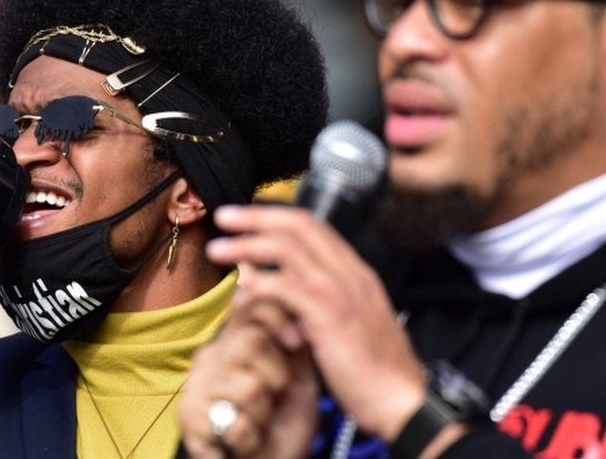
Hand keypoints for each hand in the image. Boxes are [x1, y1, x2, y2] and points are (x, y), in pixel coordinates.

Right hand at [180, 309, 318, 458]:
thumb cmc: (282, 422)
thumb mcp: (299, 378)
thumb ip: (294, 342)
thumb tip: (296, 302)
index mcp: (232, 342)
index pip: (248, 306)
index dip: (277, 318)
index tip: (296, 341)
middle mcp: (209, 358)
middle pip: (252, 341)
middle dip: (277, 373)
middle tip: (275, 394)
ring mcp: (195, 387)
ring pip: (249, 386)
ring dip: (264, 413)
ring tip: (258, 421)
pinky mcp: (189, 419)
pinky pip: (234, 424)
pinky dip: (251, 438)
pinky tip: (244, 440)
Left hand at [206, 205, 425, 441]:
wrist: (402, 403)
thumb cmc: (371, 373)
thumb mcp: (342, 328)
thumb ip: (312, 304)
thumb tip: (274, 287)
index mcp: (355, 273)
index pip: (313, 226)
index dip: (277, 216)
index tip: (246, 216)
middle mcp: (350, 273)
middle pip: (297, 226)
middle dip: (256, 216)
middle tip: (224, 216)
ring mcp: (341, 291)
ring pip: (286, 248)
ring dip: (247, 245)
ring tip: (216, 249)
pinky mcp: (330, 315)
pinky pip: (286, 287)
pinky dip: (259, 285)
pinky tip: (240, 294)